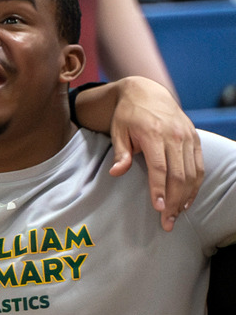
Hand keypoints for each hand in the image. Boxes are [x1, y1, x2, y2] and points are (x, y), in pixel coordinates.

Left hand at [105, 75, 200, 230]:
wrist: (147, 92)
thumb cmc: (128, 115)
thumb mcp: (118, 131)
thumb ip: (120, 152)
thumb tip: (116, 172)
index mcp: (153, 134)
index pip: (159, 168)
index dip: (159, 190)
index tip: (158, 208)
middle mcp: (175, 136)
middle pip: (178, 175)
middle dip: (174, 201)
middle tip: (167, 222)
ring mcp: (188, 138)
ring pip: (192, 173)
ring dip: (186, 197)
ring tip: (177, 215)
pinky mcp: (195, 139)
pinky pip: (199, 166)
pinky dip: (195, 185)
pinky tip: (187, 200)